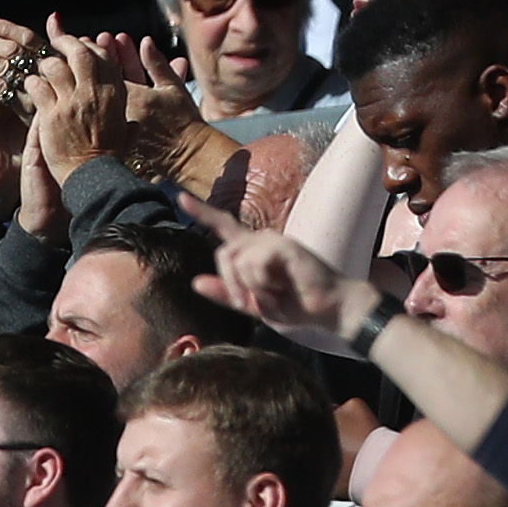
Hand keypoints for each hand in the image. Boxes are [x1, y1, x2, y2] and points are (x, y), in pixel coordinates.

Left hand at [205, 221, 382, 350]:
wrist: (327, 309)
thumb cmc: (295, 306)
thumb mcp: (254, 305)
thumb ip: (226, 293)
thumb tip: (195, 282)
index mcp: (253, 251)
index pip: (223, 226)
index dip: (201, 212)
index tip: (180, 197)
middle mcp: (261, 240)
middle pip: (223, 253)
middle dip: (231, 285)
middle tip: (251, 304)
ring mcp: (273, 241)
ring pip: (236, 260)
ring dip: (250, 287)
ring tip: (274, 294)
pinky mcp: (284, 246)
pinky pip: (253, 263)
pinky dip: (262, 283)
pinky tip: (282, 286)